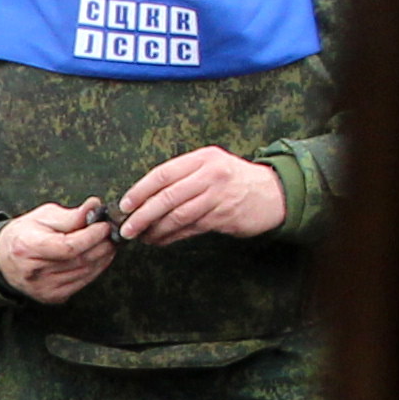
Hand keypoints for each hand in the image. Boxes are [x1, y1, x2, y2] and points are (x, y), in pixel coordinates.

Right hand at [0, 200, 116, 304]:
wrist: (2, 259)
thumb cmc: (24, 234)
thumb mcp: (42, 216)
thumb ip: (70, 215)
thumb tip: (95, 207)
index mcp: (27, 247)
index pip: (68, 247)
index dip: (91, 237)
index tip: (104, 226)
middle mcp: (34, 272)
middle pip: (80, 260)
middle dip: (102, 245)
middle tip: (112, 233)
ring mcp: (43, 287)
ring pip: (85, 272)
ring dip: (103, 257)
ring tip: (108, 243)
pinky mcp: (51, 296)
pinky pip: (82, 282)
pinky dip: (96, 269)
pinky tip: (99, 258)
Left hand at [117, 147, 287, 247]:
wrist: (275, 194)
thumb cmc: (234, 181)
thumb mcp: (210, 168)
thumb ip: (181, 178)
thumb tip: (142, 198)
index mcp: (203, 158)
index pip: (162, 174)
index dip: (139, 191)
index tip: (123, 206)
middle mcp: (211, 174)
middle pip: (166, 197)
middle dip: (141, 216)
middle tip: (126, 230)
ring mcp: (218, 195)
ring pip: (177, 215)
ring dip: (154, 230)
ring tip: (141, 237)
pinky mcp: (224, 216)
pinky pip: (189, 228)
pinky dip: (170, 236)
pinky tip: (159, 240)